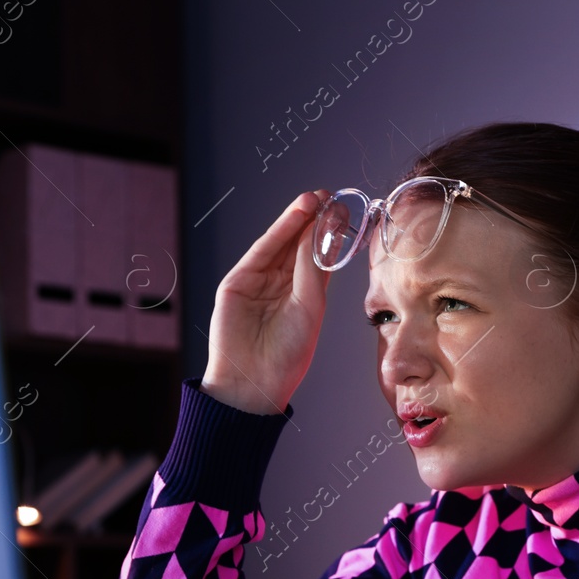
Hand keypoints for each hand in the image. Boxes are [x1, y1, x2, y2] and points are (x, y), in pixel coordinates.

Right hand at [200, 190, 332, 414]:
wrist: (254, 383)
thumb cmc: (287, 355)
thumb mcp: (309, 307)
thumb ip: (313, 268)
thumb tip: (321, 230)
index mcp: (302, 295)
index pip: (316, 256)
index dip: (327, 232)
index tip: (342, 209)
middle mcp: (280, 285)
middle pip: (297, 245)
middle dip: (313, 220)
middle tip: (329, 195)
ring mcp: (257, 282)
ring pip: (279, 244)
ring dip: (297, 219)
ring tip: (314, 198)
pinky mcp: (236, 283)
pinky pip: (260, 252)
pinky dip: (278, 232)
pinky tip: (295, 215)